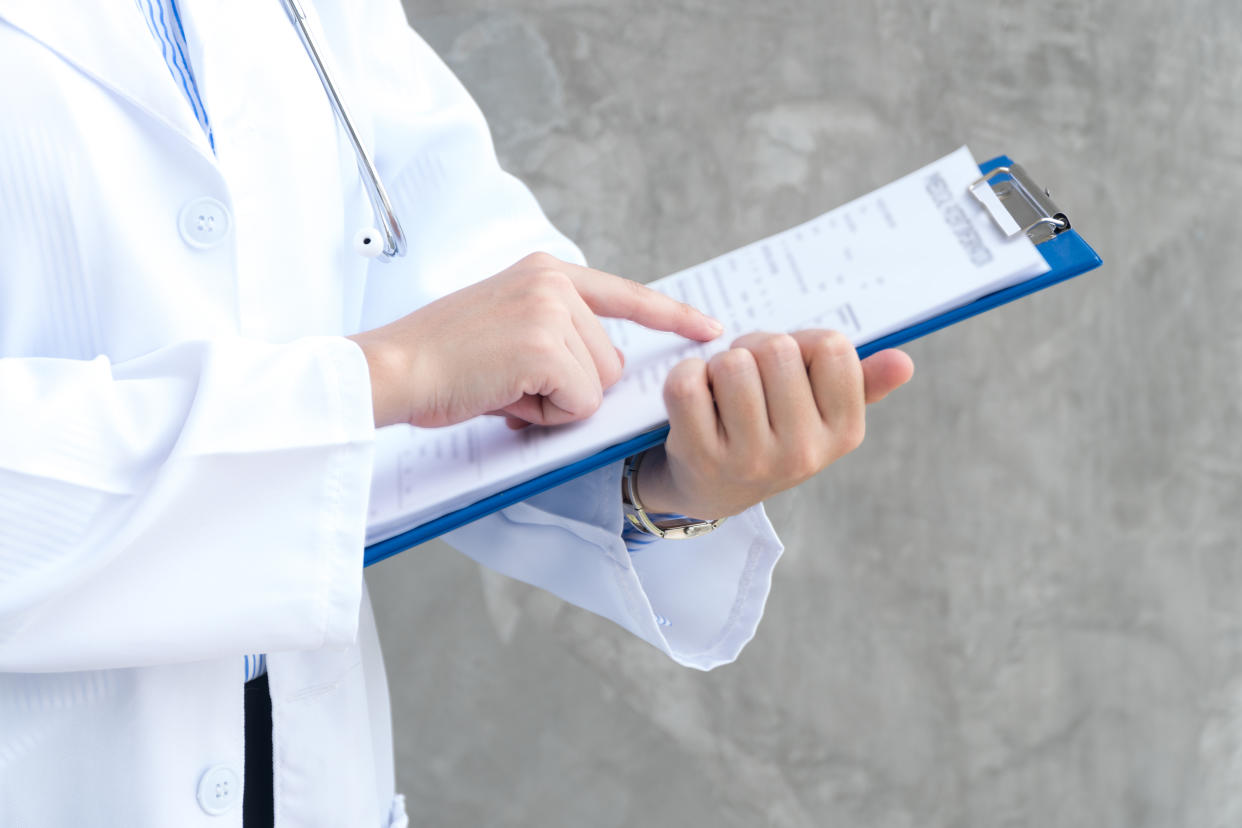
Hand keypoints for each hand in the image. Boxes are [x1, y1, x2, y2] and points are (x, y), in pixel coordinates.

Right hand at [348, 252, 722, 427]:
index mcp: (546, 272)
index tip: (709, 329)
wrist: (393, 369)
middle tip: (509, 383)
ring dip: (554, 403)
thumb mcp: (507, 328)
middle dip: (569, 388)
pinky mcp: (546, 345)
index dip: (671, 316)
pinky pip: (579, 402)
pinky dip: (546, 414)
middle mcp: (554, 281)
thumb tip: (601, 378)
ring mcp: (551, 310)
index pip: (625, 294)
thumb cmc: (440, 362)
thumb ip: (556, 335)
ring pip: (596, 385)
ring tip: (501, 386)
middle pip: (610, 360)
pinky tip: (503, 396)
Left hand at [632, 330, 913, 518]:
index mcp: (843, 433)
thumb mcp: (821, 414)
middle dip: (755, 347)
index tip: (790, 364)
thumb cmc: (771, 433)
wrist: (711, 490)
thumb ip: (862, 383)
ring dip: (719, 363)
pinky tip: (696, 397)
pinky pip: (687, 384)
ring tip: (722, 389)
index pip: (832, 347)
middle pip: (777, 349)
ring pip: (732, 364)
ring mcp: (751, 459)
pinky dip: (685, 375)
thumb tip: (903, 361)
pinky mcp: (700, 457)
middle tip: (747, 374)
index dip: (803, 341)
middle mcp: (802, 452)